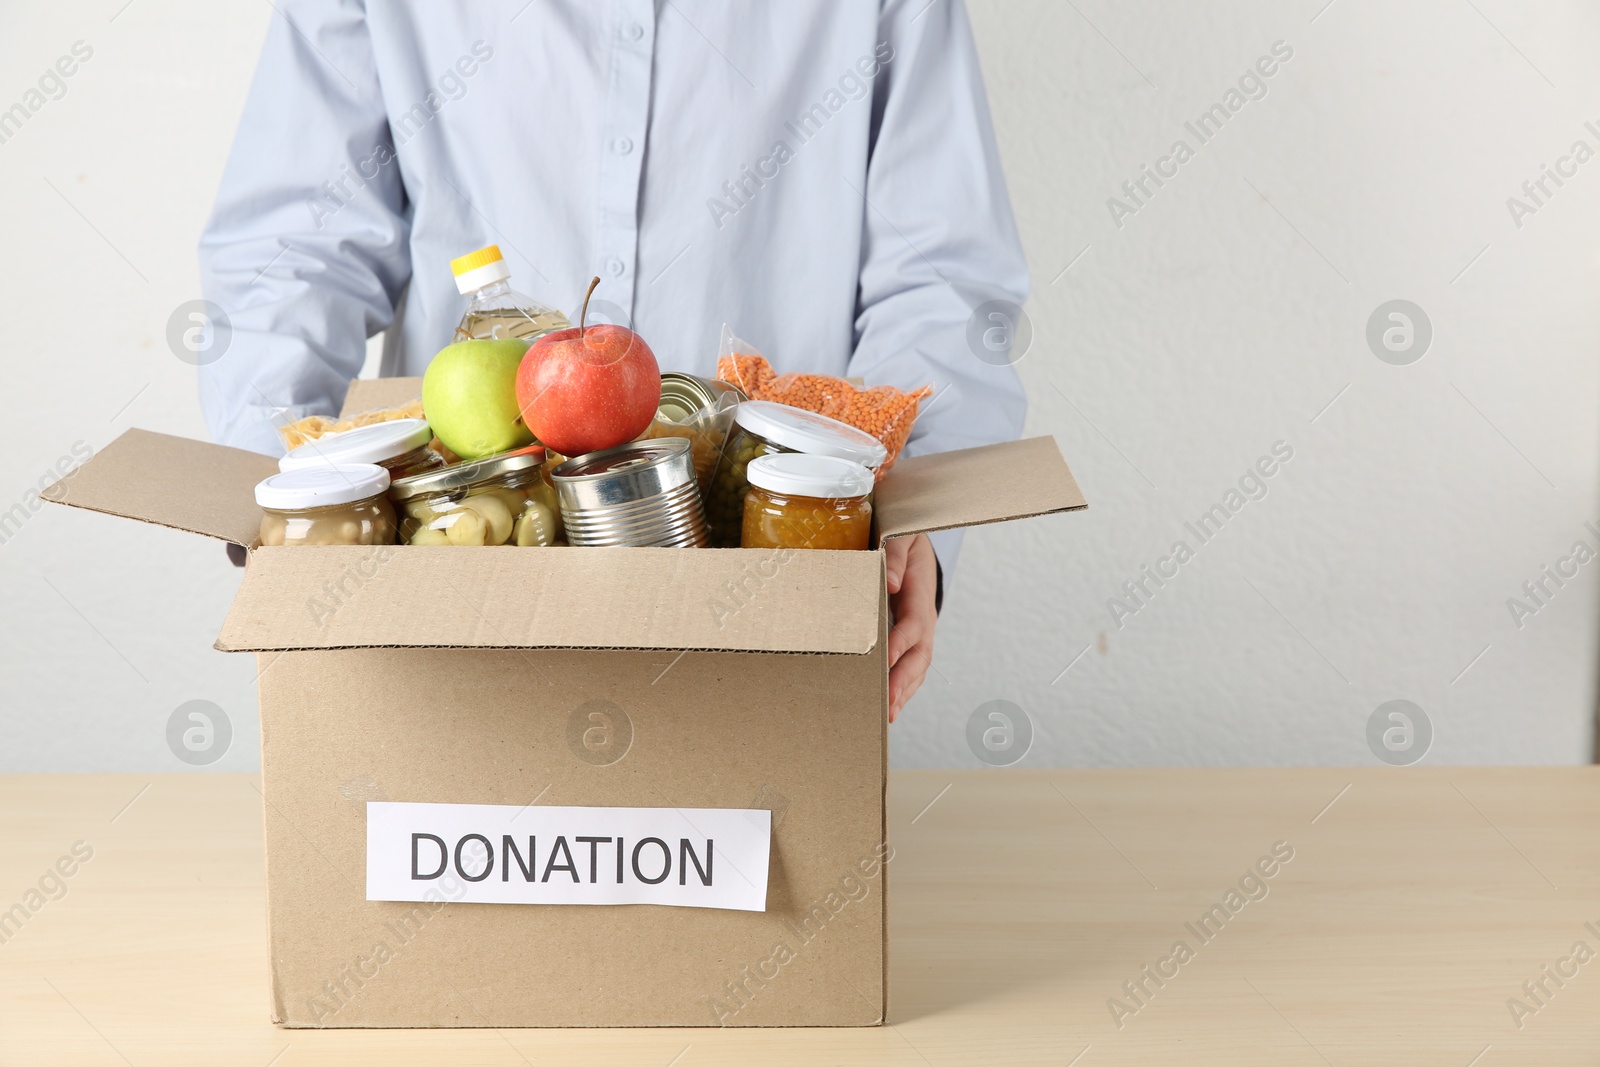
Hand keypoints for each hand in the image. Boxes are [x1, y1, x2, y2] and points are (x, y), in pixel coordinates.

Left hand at [885, 533, 937, 722]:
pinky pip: (910, 668)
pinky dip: (902, 688)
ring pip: (917, 667)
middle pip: (919, 655)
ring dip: (903, 692)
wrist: (917, 547)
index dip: (901, 643)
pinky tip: (889, 706)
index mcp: (920, 595)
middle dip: (903, 680)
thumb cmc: (906, 541)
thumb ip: (896, 555)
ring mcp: (921, 633)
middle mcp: (924, 619)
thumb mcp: (903, 537)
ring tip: (887, 714)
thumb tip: (892, 582)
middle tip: (887, 702)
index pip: (913, 624)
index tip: (886, 659)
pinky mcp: (912, 641)